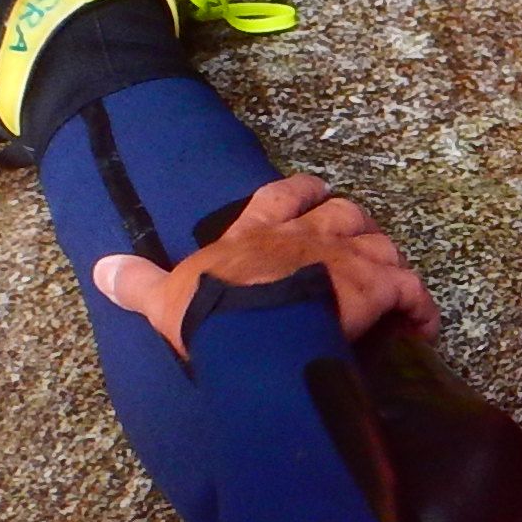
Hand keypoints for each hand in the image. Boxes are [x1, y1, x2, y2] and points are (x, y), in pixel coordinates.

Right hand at [94, 172, 432, 350]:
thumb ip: (137, 283)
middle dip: (355, 225)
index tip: (315, 193)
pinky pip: (411, 291)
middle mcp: (306, 236)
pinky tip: (422, 326)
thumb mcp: (165, 297)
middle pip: (343, 213)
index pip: (282, 197)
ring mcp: (345, 258)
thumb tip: (99, 269)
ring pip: (381, 245)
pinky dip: (420, 307)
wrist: (252, 328)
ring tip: (393, 285)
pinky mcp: (376, 286)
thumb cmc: (210, 313)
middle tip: (360, 244)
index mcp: (257, 233)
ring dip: (389, 262)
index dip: (303, 193)